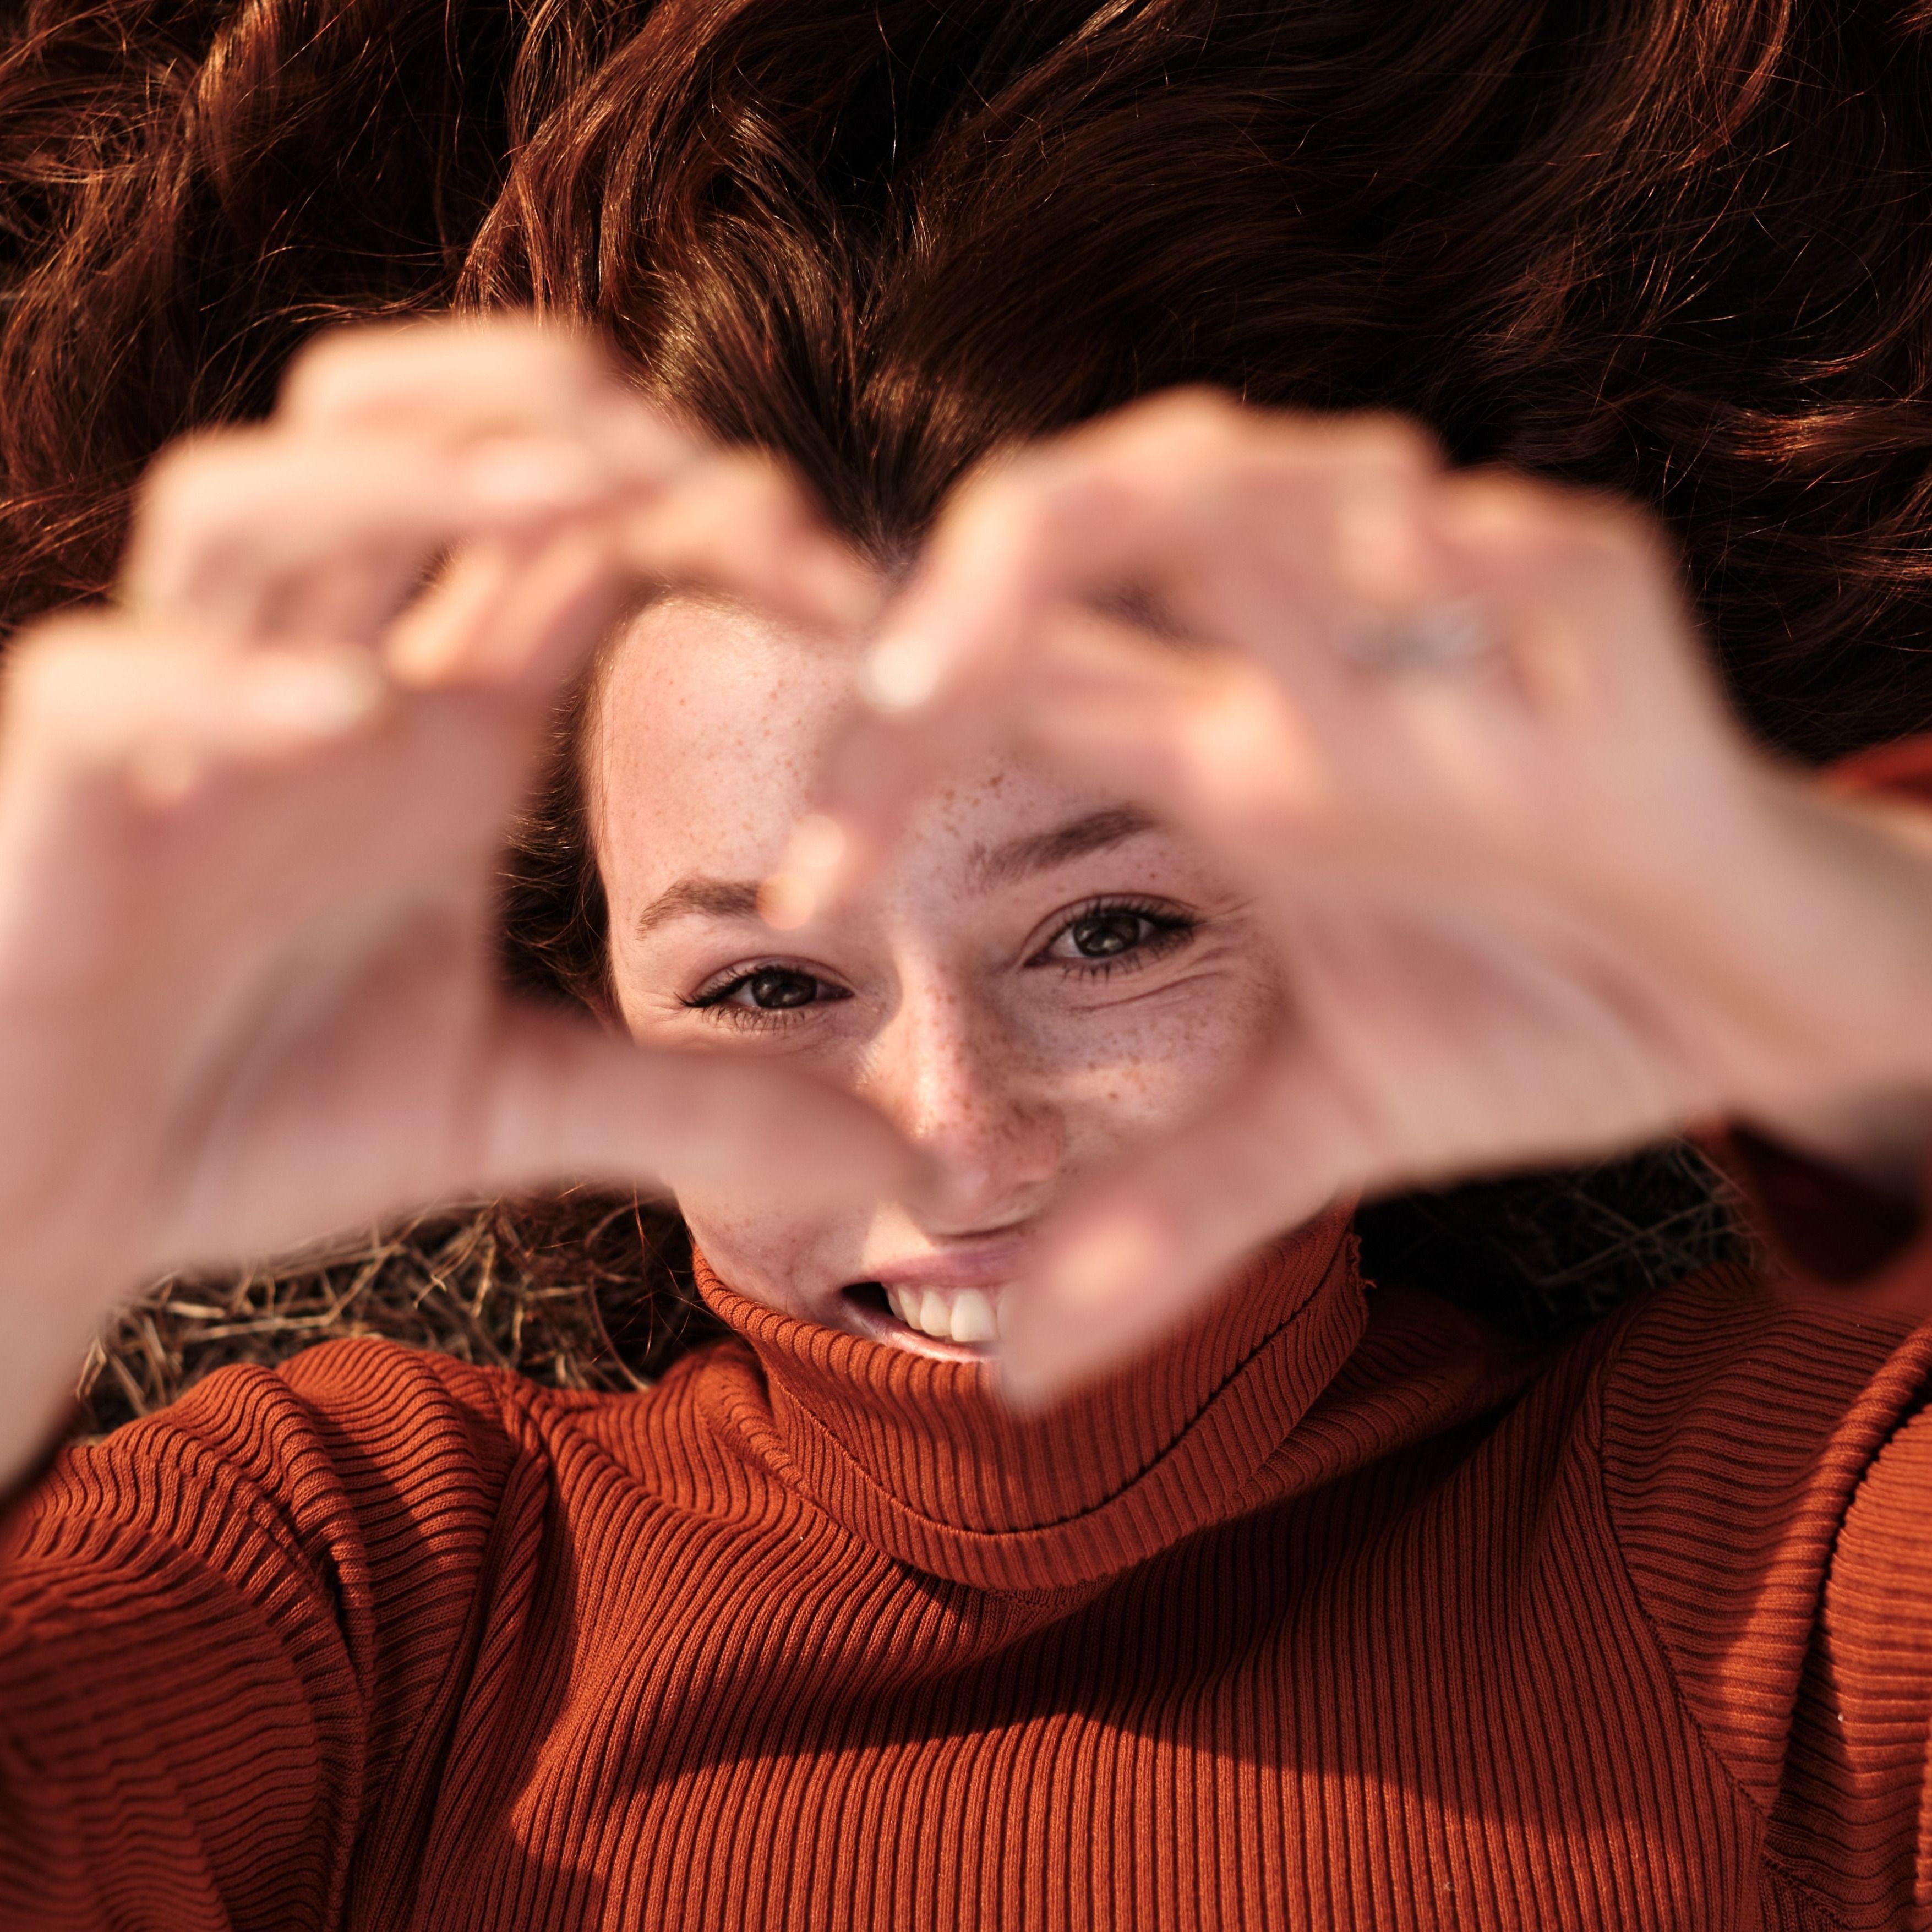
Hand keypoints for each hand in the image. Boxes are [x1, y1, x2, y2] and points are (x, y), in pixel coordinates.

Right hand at [0, 318, 906, 1476]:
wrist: (65, 1208)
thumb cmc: (254, 1118)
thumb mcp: (514, 1104)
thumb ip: (701, 1108)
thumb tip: (907, 1168)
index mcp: (437, 727)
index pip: (574, 543)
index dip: (709, 521)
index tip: (850, 587)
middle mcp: (317, 686)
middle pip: (408, 439)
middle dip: (554, 418)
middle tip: (714, 470)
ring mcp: (180, 725)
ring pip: (250, 503)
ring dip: (405, 479)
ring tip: (564, 498)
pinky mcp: (55, 797)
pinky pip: (112, 684)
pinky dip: (224, 681)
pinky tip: (350, 713)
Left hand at [787, 391, 1931, 1399]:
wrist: (1748, 1002)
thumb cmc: (1531, 1014)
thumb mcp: (1320, 1127)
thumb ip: (1162, 1225)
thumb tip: (1017, 1377)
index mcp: (1223, 756)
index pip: (1012, 688)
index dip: (880, 752)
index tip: (808, 901)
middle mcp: (1311, 678)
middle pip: (1116, 521)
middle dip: (990, 578)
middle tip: (898, 695)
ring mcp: (1458, 650)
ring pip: (1309, 484)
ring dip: (1204, 511)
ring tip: (1088, 591)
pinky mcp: (1619, 645)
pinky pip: (1546, 558)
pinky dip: (1479, 556)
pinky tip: (1414, 564)